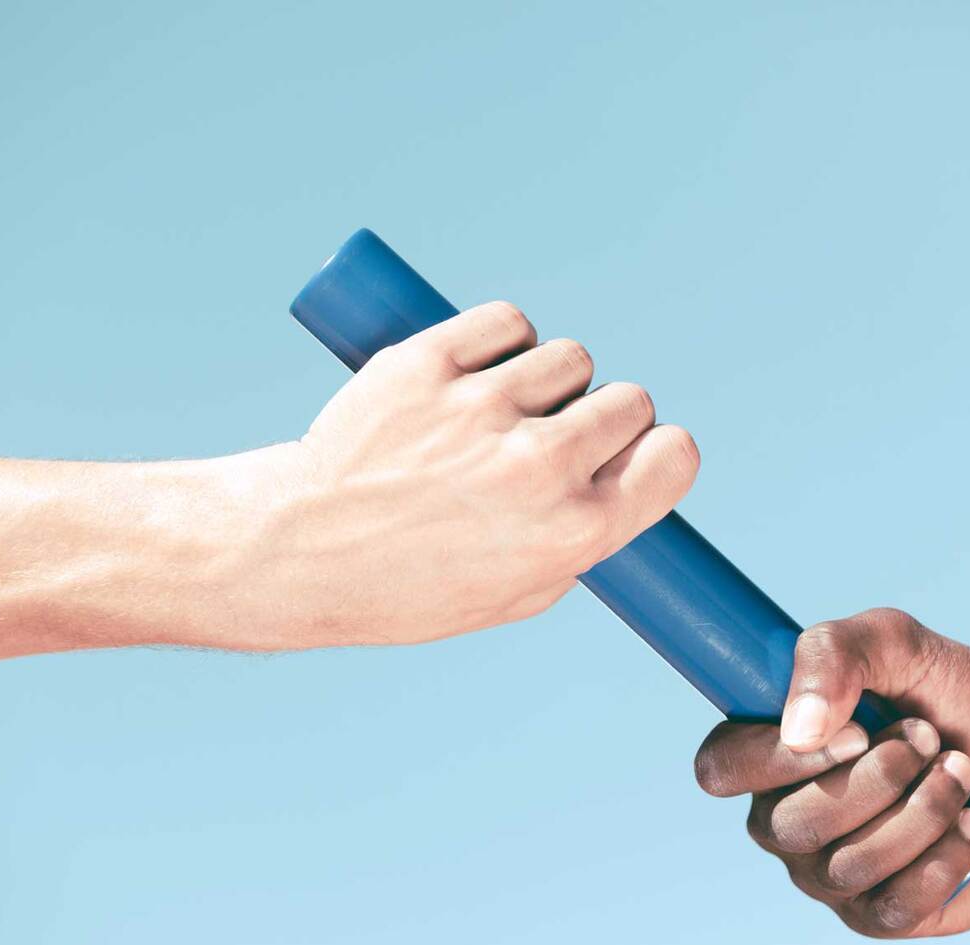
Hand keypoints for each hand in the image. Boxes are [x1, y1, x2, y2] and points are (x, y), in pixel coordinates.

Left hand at [221, 301, 698, 648]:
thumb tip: (623, 481)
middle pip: (630, 400)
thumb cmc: (408, 586)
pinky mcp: (428, 364)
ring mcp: (480, 411)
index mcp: (571, 533)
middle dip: (602, 418)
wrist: (295, 554)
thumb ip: (581, 542)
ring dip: (546, 380)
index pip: (674, 455)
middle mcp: (536, 468)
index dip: (656, 453)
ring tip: (496, 413)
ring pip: (569, 358)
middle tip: (553, 439)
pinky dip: (498, 340)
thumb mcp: (516, 596)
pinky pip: (506, 322)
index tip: (628, 456)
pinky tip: (472, 373)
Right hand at [694, 608, 969, 936]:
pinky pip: (893, 908)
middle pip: (793, 825)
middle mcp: (785, 819)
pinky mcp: (882, 916)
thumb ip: (836, 656)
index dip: (779, 758)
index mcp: (769, 751)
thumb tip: (799, 728)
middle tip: (930, 739)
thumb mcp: (899, 642)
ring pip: (851, 866)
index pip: (719, 768)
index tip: (857, 730)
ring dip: (925, 810)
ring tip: (960, 773)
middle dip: (881, 778)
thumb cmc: (954, 694)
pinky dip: (946, 858)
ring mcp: (829, 874)